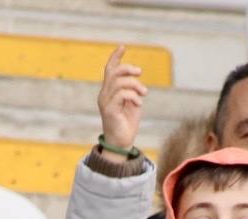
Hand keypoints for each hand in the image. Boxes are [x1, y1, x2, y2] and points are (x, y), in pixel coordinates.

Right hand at [97, 46, 146, 160]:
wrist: (122, 143)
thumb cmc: (127, 124)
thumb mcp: (133, 103)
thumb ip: (132, 91)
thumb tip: (136, 81)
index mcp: (109, 92)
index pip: (109, 70)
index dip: (115, 57)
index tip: (123, 46)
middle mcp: (104, 95)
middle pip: (113, 72)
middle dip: (128, 68)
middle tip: (140, 72)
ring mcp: (105, 102)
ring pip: (119, 82)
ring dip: (135, 85)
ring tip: (143, 94)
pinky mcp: (109, 110)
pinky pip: (122, 95)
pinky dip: (134, 96)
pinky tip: (139, 103)